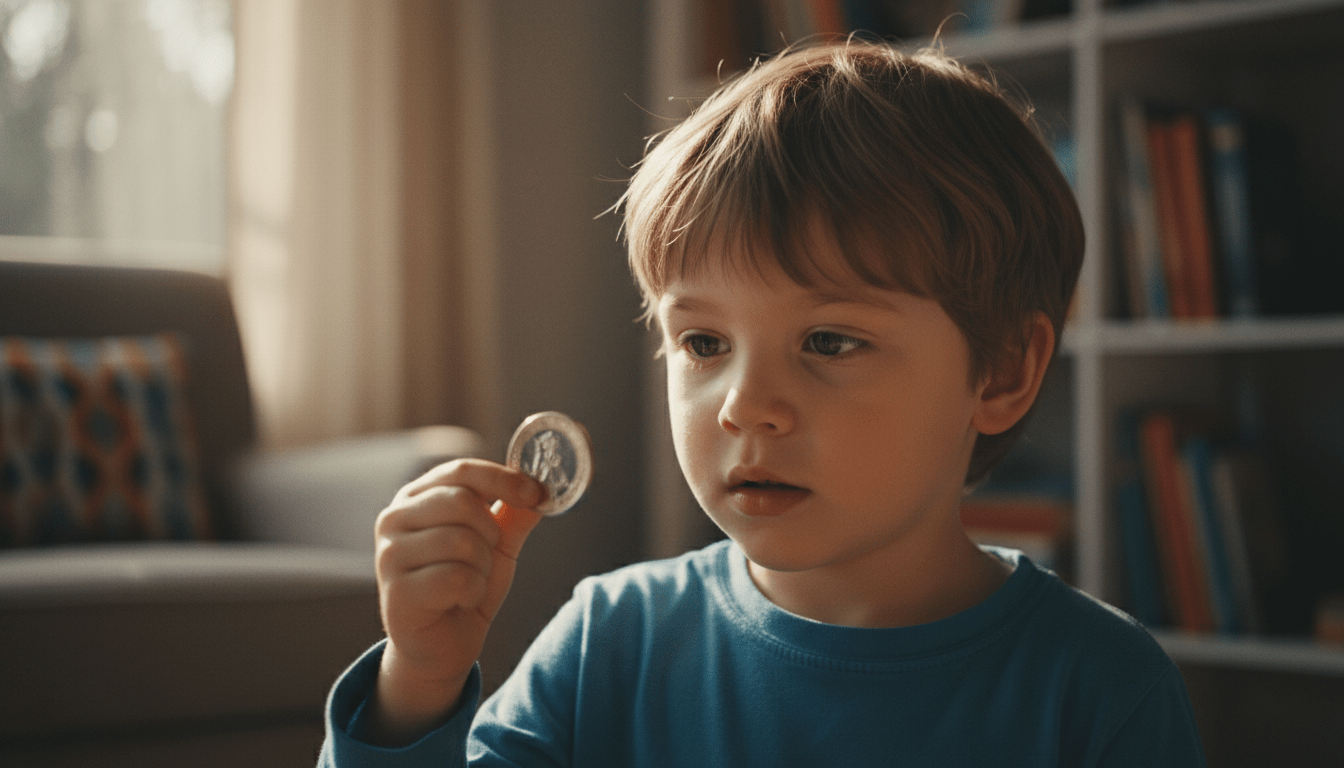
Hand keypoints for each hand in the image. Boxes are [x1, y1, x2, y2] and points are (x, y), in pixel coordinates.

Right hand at [367, 458, 545, 743]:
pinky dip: (472, 592)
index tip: (536, 494)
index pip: (462, 470)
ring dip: (482, 567)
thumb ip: (514, 514)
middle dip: (490, 534)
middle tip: (484, 559)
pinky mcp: (396, 591)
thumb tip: (540, 489)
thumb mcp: (497, 545)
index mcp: (416, 497)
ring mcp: (389, 554)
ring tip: (468, 583)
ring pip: (462, 540)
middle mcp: (394, 518)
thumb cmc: (464, 588)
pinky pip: (457, 578)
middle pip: (463, 502)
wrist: (441, 646)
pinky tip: (459, 601)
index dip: (503, 479)